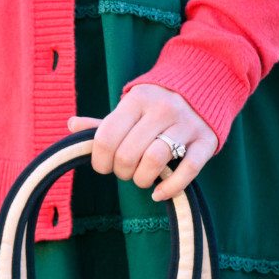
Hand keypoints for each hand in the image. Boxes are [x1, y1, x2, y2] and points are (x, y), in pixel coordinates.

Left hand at [65, 84, 217, 200]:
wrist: (206, 85)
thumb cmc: (157, 105)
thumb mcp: (130, 108)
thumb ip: (104, 122)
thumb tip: (71, 125)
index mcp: (138, 99)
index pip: (107, 137)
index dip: (100, 160)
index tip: (104, 166)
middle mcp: (162, 109)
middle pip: (128, 153)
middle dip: (121, 172)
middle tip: (125, 172)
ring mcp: (186, 125)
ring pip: (154, 162)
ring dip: (142, 180)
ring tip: (142, 179)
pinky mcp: (206, 141)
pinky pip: (187, 171)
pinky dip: (170, 188)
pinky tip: (159, 193)